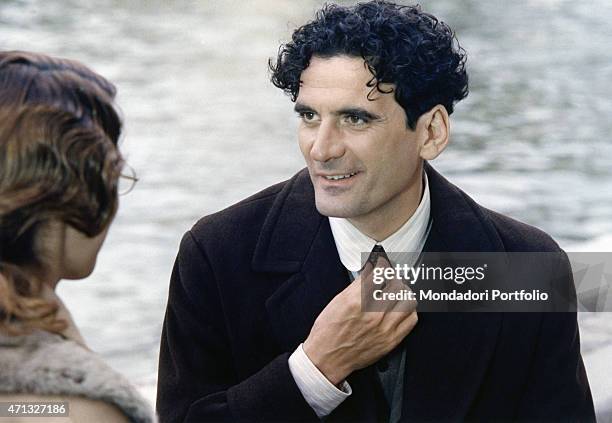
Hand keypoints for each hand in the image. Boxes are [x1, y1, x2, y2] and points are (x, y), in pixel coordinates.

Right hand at [303, 257, 417, 384]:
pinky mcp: (392, 340)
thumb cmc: (328, 331)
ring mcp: (385, 328)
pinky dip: (409, 310)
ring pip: (408, 300)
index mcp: (356, 301)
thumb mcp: (337, 301)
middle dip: (393, 278)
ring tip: (396, 294)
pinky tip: (401, 309)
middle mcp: (373, 313)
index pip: (380, 274)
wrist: (328, 358)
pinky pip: (412, 319)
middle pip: (397, 285)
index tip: (383, 265)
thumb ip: (357, 286)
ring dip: (403, 293)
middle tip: (389, 279)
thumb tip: (371, 272)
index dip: (382, 266)